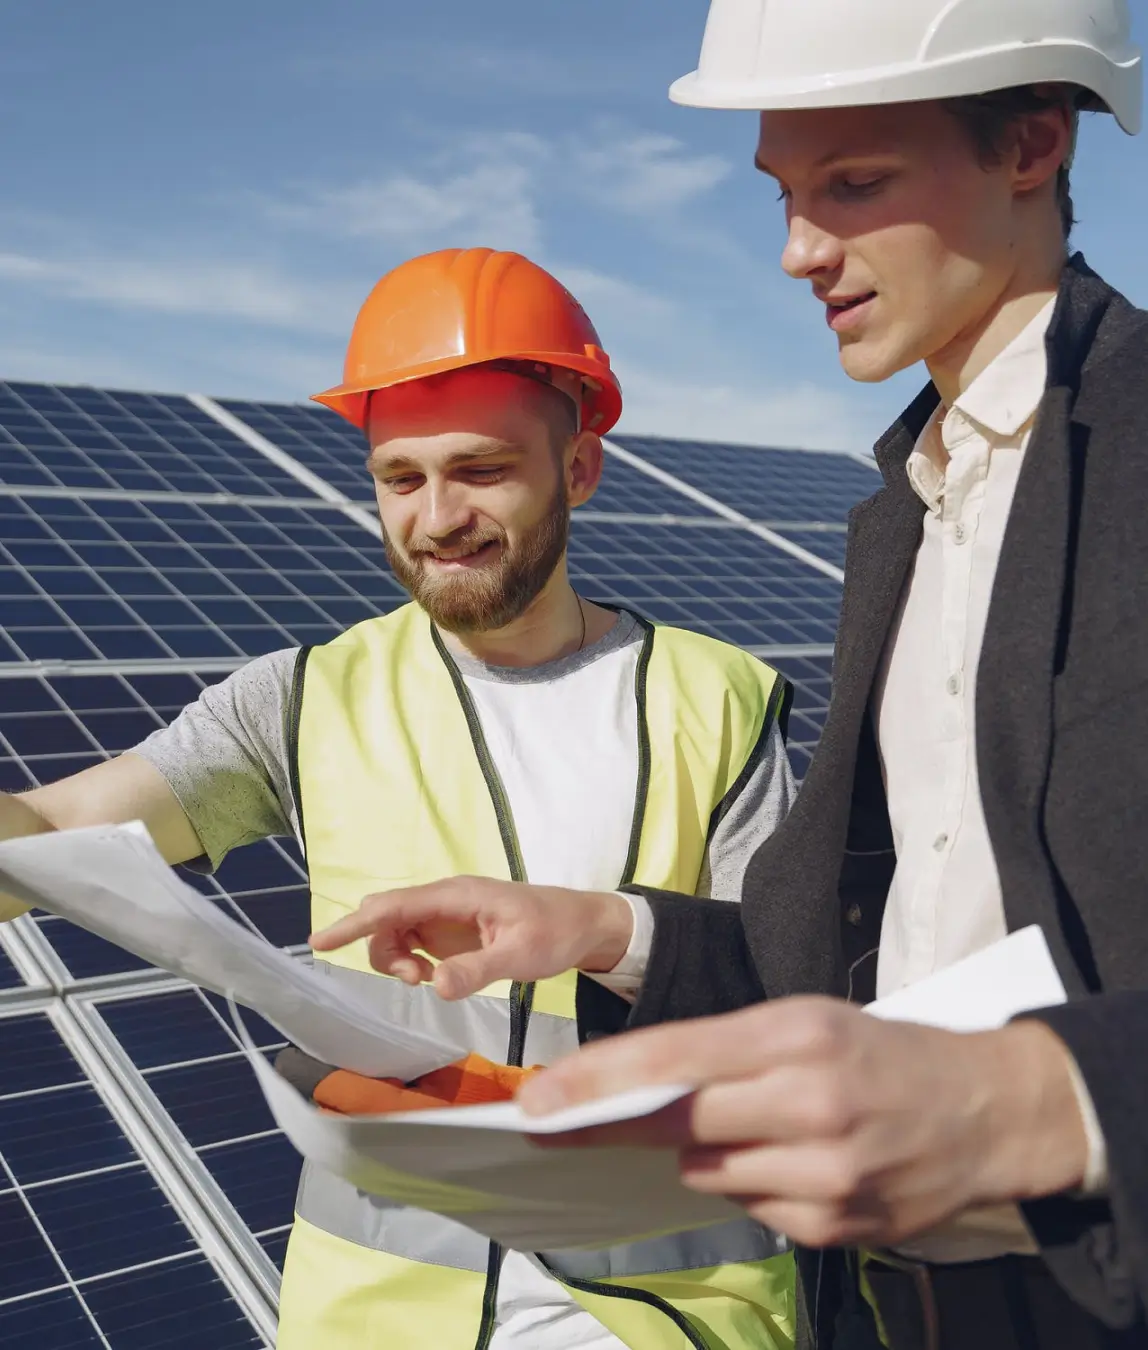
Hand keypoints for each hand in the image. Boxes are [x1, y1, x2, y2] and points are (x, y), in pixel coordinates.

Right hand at [309, 877, 632, 999]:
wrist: (584, 925)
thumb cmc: (556, 930)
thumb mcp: (521, 955)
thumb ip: (477, 970)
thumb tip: (435, 986)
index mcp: (458, 895)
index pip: (393, 905)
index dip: (354, 923)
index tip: (320, 941)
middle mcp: (445, 900)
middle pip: (386, 917)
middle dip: (379, 949)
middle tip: (412, 980)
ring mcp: (447, 916)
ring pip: (395, 932)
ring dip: (395, 960)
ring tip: (427, 982)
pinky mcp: (452, 932)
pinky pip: (412, 943)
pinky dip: (409, 962)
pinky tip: (434, 978)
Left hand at [517, 998, 1089, 1247]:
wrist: (986, 1111)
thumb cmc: (880, 1052)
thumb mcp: (806, 1021)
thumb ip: (724, 1052)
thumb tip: (636, 1090)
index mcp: (798, 1035)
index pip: (673, 1059)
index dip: (596, 1081)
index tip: (537, 1099)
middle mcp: (811, 1105)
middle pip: (679, 1123)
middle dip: (612, 1122)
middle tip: (557, 1120)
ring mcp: (826, 1174)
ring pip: (709, 1171)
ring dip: (704, 1151)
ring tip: (752, 1124)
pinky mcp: (837, 1228)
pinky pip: (752, 1208)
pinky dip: (752, 1183)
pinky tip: (792, 1159)